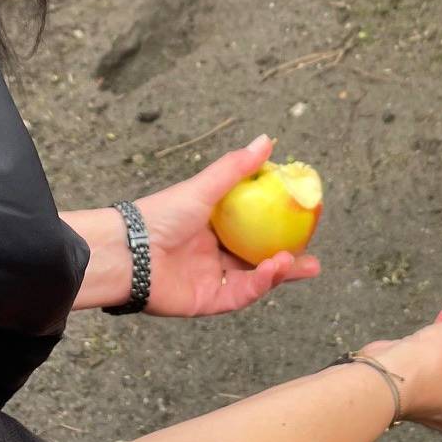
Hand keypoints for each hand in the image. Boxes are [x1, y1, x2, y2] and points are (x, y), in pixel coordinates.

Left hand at [134, 135, 320, 316]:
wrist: (127, 252)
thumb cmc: (159, 215)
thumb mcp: (203, 187)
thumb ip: (236, 168)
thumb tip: (267, 140)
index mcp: (212, 227)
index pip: (253, 230)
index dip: (279, 229)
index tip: (304, 223)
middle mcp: (212, 255)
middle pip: (258, 260)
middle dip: (288, 263)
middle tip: (314, 261)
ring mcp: (210, 279)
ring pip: (253, 280)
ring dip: (279, 274)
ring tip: (302, 265)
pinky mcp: (206, 301)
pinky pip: (239, 295)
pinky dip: (260, 284)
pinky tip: (274, 271)